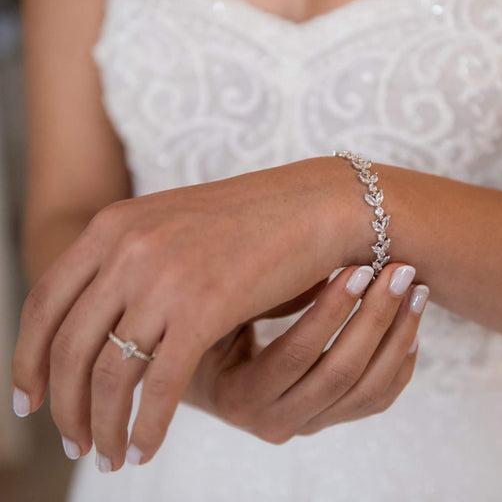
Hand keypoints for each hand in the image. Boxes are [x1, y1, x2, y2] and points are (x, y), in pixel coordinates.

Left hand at [11, 157, 354, 469]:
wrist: (312, 204)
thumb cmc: (249, 220)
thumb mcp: (173, 227)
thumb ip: (131, 261)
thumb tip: (103, 322)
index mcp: (114, 225)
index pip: (44, 303)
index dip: (26, 359)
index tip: (29, 402)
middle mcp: (129, 248)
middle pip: (70, 346)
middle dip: (65, 407)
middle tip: (74, 443)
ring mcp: (165, 276)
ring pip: (112, 373)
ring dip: (103, 425)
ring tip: (111, 458)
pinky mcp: (205, 307)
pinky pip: (161, 384)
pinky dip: (148, 425)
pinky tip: (147, 448)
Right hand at [183, 262, 426, 444]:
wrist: (214, 380)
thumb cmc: (210, 338)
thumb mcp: (215, 318)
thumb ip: (252, 299)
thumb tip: (314, 262)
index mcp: (240, 396)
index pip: (296, 354)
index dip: (332, 310)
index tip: (360, 268)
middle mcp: (275, 422)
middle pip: (341, 372)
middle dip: (376, 317)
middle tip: (401, 272)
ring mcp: (307, 426)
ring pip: (368, 389)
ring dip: (398, 337)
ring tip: (417, 292)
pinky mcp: (329, 422)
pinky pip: (376, 400)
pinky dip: (400, 363)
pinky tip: (410, 326)